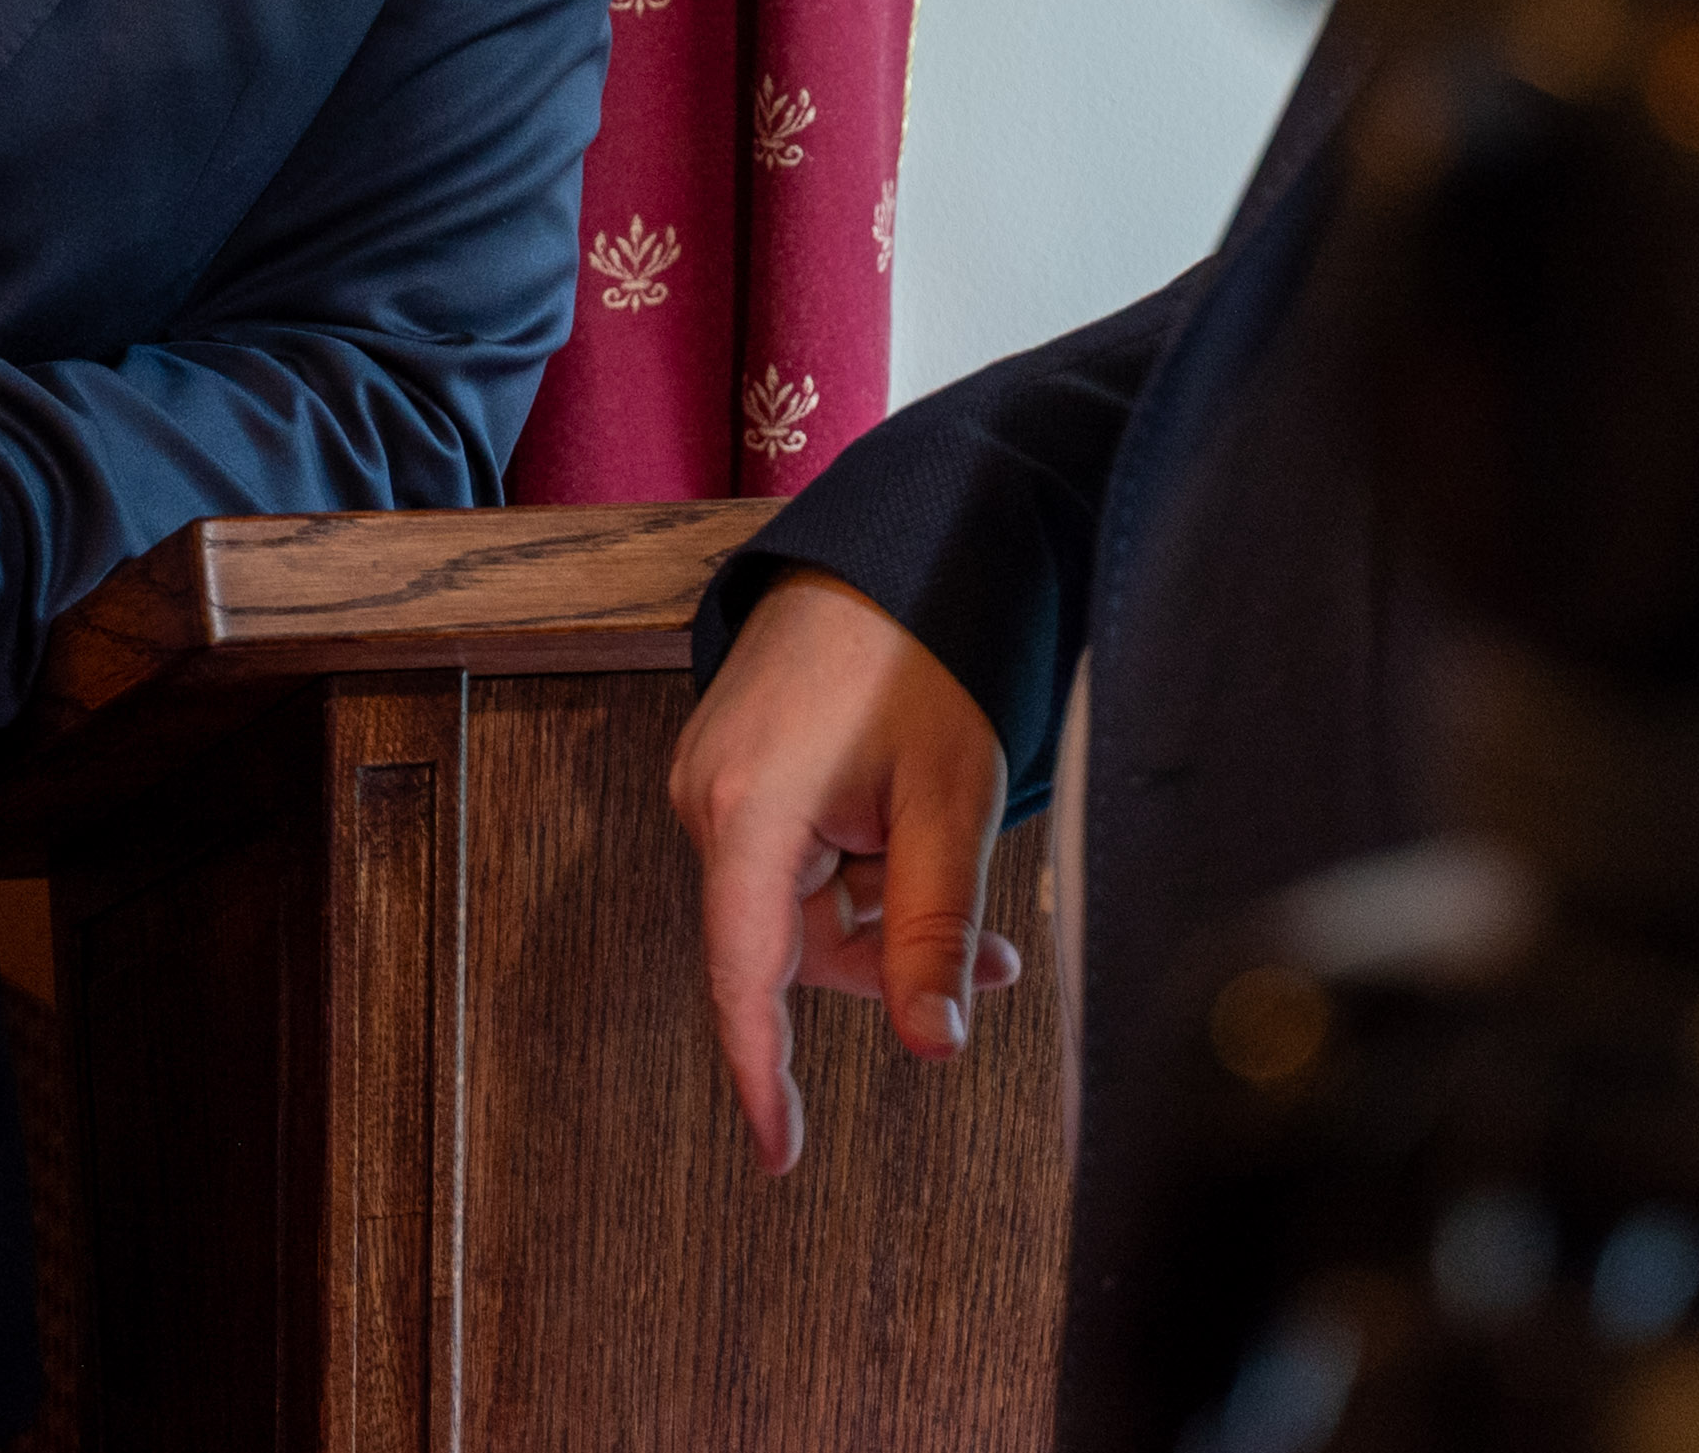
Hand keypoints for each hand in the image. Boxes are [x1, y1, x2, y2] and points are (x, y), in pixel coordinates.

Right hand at [666, 569, 1018, 1177]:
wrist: (896, 545)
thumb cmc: (921, 658)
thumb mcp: (950, 805)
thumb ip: (932, 932)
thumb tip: (930, 1045)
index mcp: (746, 813)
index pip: (744, 979)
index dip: (763, 1075)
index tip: (780, 1154)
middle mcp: (707, 798)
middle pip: (782, 944)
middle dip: (882, 963)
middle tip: (992, 966)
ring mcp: (712, 777)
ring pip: (792, 903)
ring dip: (876, 913)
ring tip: (964, 878)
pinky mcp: (733, 762)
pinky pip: (786, 856)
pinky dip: (852, 868)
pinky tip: (909, 837)